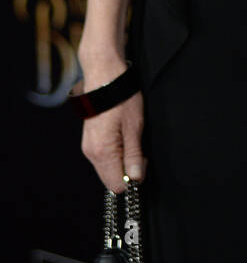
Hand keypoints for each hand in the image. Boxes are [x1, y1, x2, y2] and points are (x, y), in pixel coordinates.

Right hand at [78, 54, 146, 192]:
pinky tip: (123, 137)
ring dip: (122, 161)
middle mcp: (91, 153)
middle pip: (110, 178)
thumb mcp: (134, 126)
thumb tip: (135, 179)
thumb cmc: (121, 98)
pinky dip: (115, 154)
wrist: (104, 76)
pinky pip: (103, 158)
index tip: (142, 159)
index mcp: (102, 152)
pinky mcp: (90, 141)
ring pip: (107, 168)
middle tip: (139, 148)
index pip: (117, 185)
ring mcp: (89, 147)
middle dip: (127, 170)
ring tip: (131, 138)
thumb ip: (133, 155)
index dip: (133, 177)